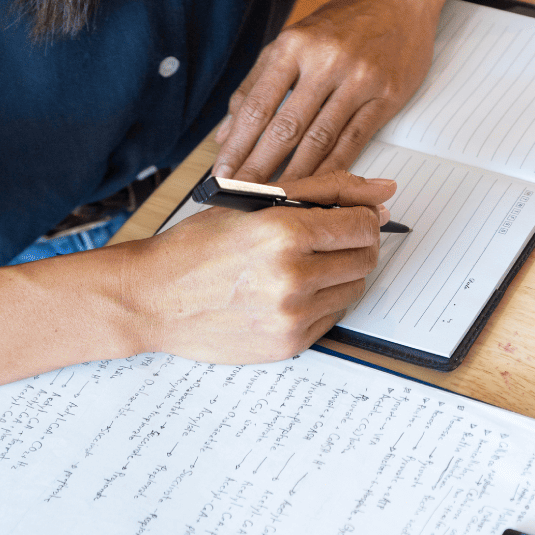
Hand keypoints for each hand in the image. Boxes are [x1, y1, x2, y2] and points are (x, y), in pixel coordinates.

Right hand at [124, 170, 395, 362]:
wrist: (152, 298)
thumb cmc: (196, 247)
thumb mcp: (254, 202)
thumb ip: (324, 191)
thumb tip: (383, 193)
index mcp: (284, 232)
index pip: (362, 225)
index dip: (360, 218)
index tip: (348, 218)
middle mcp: (293, 276)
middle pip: (365, 258)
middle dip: (354, 245)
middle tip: (326, 241)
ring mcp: (293, 315)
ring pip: (354, 290)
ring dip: (339, 275)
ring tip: (302, 266)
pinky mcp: (290, 344)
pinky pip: (333, 318)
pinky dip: (321, 302)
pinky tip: (289, 292)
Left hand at [211, 0, 531, 182]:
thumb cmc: (344, 22)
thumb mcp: (294, 40)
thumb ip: (258, 84)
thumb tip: (226, 133)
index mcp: (293, 45)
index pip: (257, 105)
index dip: (238, 144)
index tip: (221, 173)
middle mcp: (324, 61)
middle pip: (285, 127)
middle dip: (260, 167)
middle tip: (242, 196)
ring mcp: (357, 79)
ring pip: (319, 139)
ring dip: (296, 175)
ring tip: (276, 198)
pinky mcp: (385, 96)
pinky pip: (353, 140)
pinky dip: (333, 168)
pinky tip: (317, 187)